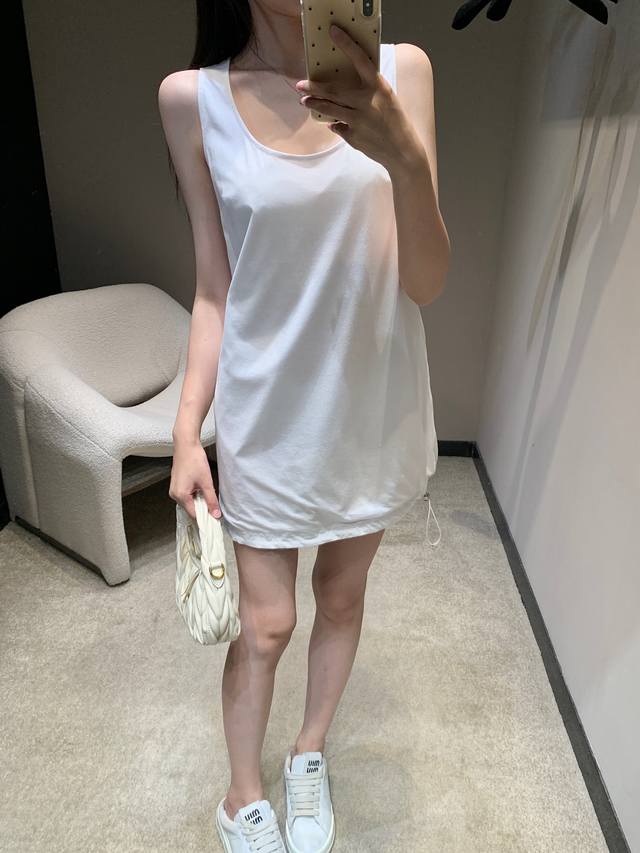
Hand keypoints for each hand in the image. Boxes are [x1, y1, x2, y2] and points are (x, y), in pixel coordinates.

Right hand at [169, 438, 221, 521]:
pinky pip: (186, 496)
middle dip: (202, 508)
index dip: (205, 517)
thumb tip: (216, 514)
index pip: (194, 514)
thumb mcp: (206, 482)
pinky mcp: (176, 485)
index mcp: (180, 495)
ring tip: (207, 493)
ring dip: (199, 501)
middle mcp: (174, 495)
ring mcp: (174, 490)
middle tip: (214, 505)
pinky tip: (201, 488)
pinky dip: (194, 495)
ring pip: (189, 502)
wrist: (186, 445)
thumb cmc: (195, 460)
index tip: (215, 518)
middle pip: (190, 509)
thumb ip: (211, 499)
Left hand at [296, 24, 420, 172]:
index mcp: (379, 87)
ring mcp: (358, 120)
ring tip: (305, 101)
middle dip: (314, 87)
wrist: (402, 151)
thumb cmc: (395, 121)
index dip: (346, 44)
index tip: (333, 32)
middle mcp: (367, 102)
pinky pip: (338, 127)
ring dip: (315, 104)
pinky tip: (334, 124)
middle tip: (300, 84)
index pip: (360, 60)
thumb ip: (368, 91)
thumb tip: (344, 90)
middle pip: (334, 90)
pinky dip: (336, 125)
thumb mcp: (387, 98)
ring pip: (330, 109)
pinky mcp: (353, 136)